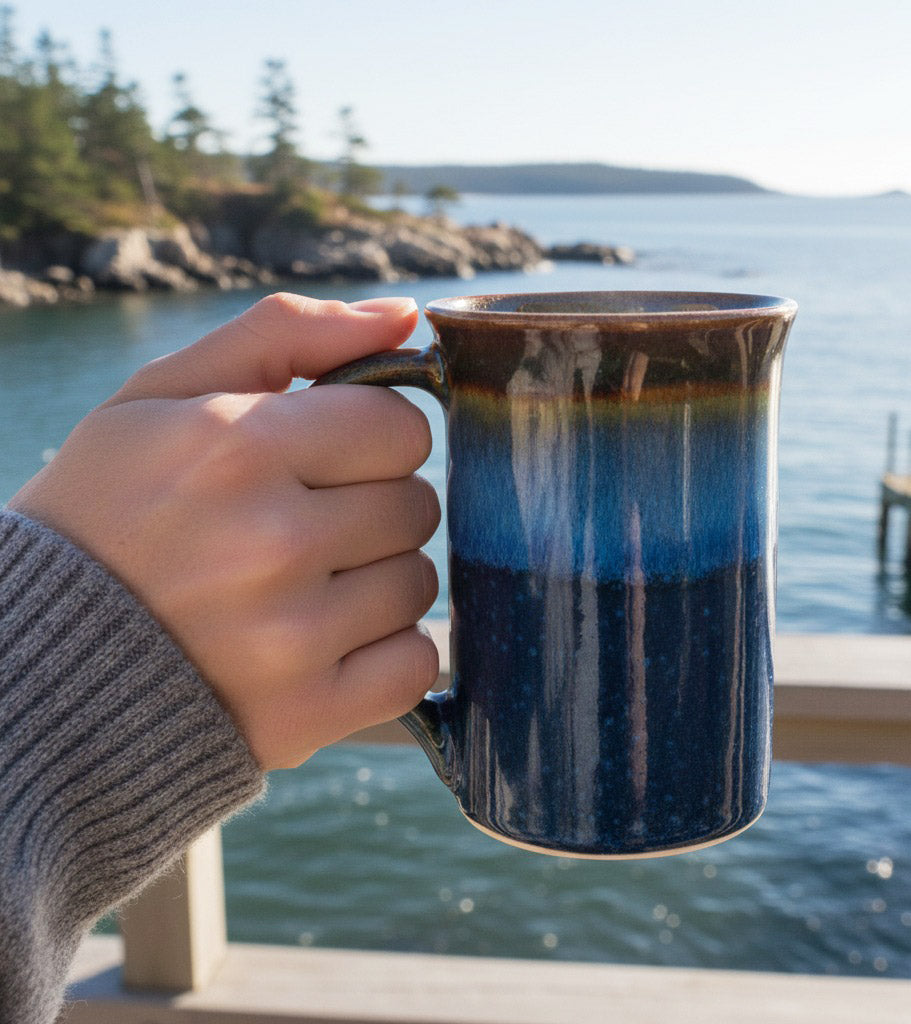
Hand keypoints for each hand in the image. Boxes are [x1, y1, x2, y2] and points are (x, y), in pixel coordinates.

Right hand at [9, 293, 440, 769]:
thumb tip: (404, 315)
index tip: (331, 459)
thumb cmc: (110, 511)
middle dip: (373, 507)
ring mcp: (292, 636)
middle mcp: (271, 541)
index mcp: (236, 448)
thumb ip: (285, 335)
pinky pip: (415, 664)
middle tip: (306, 526)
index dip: (373, 439)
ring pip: (418, 583)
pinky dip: (387, 653)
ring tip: (304, 586)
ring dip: (378, 579)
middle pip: (416, 505)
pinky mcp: (307, 712)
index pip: (400, 428)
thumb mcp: (162, 396)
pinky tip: (325, 642)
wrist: (40, 660)